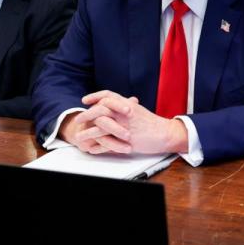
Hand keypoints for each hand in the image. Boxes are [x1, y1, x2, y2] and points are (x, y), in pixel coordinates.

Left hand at [66, 90, 188, 154]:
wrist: (165, 133)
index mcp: (127, 104)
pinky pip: (107, 143)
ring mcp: (125, 126)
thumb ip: (127, 106)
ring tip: (79, 137)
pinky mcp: (126, 140)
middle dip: (87, 114)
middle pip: (100, 109)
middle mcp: (124, 113)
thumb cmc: (152, 123)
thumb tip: (118, 103)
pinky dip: (97, 147)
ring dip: (87, 132)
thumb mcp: (138, 110)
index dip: (95, 96)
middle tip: (78, 119)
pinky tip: (91, 149)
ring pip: (100, 127)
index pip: (107, 95)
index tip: (85, 100)